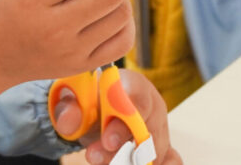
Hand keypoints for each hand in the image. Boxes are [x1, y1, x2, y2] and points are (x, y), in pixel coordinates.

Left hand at [52, 69, 181, 164]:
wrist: (95, 112)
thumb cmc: (89, 103)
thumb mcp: (74, 103)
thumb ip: (69, 110)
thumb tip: (69, 121)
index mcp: (132, 84)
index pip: (138, 99)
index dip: (125, 121)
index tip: (108, 141)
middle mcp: (153, 104)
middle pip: (147, 130)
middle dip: (122, 150)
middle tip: (94, 156)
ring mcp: (160, 126)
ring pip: (154, 150)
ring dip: (130, 162)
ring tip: (101, 160)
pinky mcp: (164, 145)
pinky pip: (172, 159)